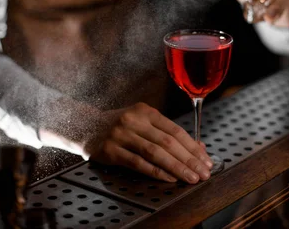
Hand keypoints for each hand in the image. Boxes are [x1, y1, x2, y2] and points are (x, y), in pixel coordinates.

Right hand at [39, 99, 212, 183]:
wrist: (81, 126)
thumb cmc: (117, 126)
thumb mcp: (141, 122)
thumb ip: (165, 133)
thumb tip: (197, 147)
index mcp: (145, 111)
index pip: (175, 129)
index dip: (192, 146)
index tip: (206, 159)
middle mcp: (134, 119)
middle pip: (168, 141)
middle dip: (189, 159)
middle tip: (204, 172)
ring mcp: (120, 134)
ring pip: (155, 152)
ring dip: (176, 167)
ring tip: (191, 178)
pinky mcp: (110, 149)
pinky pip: (137, 162)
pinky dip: (155, 171)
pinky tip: (169, 178)